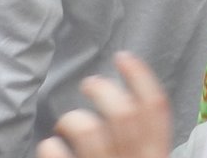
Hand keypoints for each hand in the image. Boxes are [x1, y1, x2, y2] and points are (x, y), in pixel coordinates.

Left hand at [34, 53, 171, 157]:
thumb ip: (145, 140)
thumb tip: (134, 106)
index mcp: (155, 154)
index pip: (156, 108)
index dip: (140, 76)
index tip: (123, 57)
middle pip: (123, 113)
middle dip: (103, 89)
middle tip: (90, 84)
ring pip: (87, 130)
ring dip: (72, 119)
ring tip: (66, 124)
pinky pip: (56, 154)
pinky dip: (50, 147)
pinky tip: (52, 146)